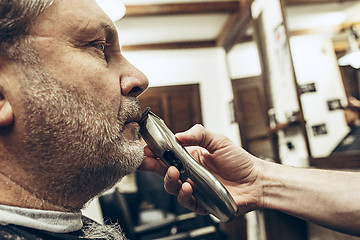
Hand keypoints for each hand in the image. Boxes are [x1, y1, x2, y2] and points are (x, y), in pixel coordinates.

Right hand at [141, 124, 263, 215]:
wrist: (256, 180)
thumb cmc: (239, 161)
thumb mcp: (218, 140)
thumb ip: (198, 134)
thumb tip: (178, 135)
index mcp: (191, 157)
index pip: (167, 154)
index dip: (154, 152)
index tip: (146, 148)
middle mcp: (190, 173)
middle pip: (163, 171)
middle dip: (151, 166)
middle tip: (147, 161)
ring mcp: (194, 188)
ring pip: (172, 187)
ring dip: (169, 180)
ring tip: (174, 172)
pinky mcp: (201, 202)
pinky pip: (187, 201)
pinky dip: (184, 195)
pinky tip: (188, 186)